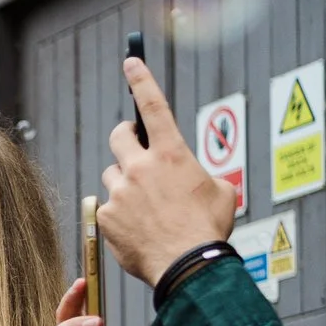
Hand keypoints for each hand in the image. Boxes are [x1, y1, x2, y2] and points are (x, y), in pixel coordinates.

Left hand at [99, 56, 236, 285]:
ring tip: (145, 206)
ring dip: (125, 183)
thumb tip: (190, 178)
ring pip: (113, 176)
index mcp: (173, 154)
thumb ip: (200, 174)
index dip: (141, 80)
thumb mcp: (219, 191)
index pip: (153, 106)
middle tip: (133, 149)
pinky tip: (138, 228)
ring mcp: (120, 191)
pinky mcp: (105, 216)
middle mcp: (141, 167)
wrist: (187, 263)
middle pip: (118, 137)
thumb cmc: (206, 228)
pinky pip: (108, 207)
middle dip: (125, 139)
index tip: (130, 62)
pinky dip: (120, 215)